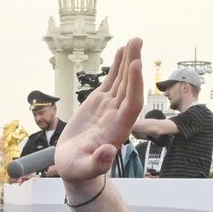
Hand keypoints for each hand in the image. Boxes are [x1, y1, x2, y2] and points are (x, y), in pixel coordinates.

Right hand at [54, 38, 143, 185]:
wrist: (75, 168)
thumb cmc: (78, 171)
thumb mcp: (84, 169)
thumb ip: (97, 163)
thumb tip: (107, 153)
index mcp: (117, 129)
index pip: (131, 104)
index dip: (135, 85)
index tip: (136, 65)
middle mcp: (118, 115)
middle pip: (130, 87)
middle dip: (134, 64)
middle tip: (137, 41)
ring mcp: (110, 108)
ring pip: (123, 81)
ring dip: (129, 61)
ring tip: (134, 40)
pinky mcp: (100, 103)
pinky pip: (112, 81)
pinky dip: (118, 67)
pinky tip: (122, 51)